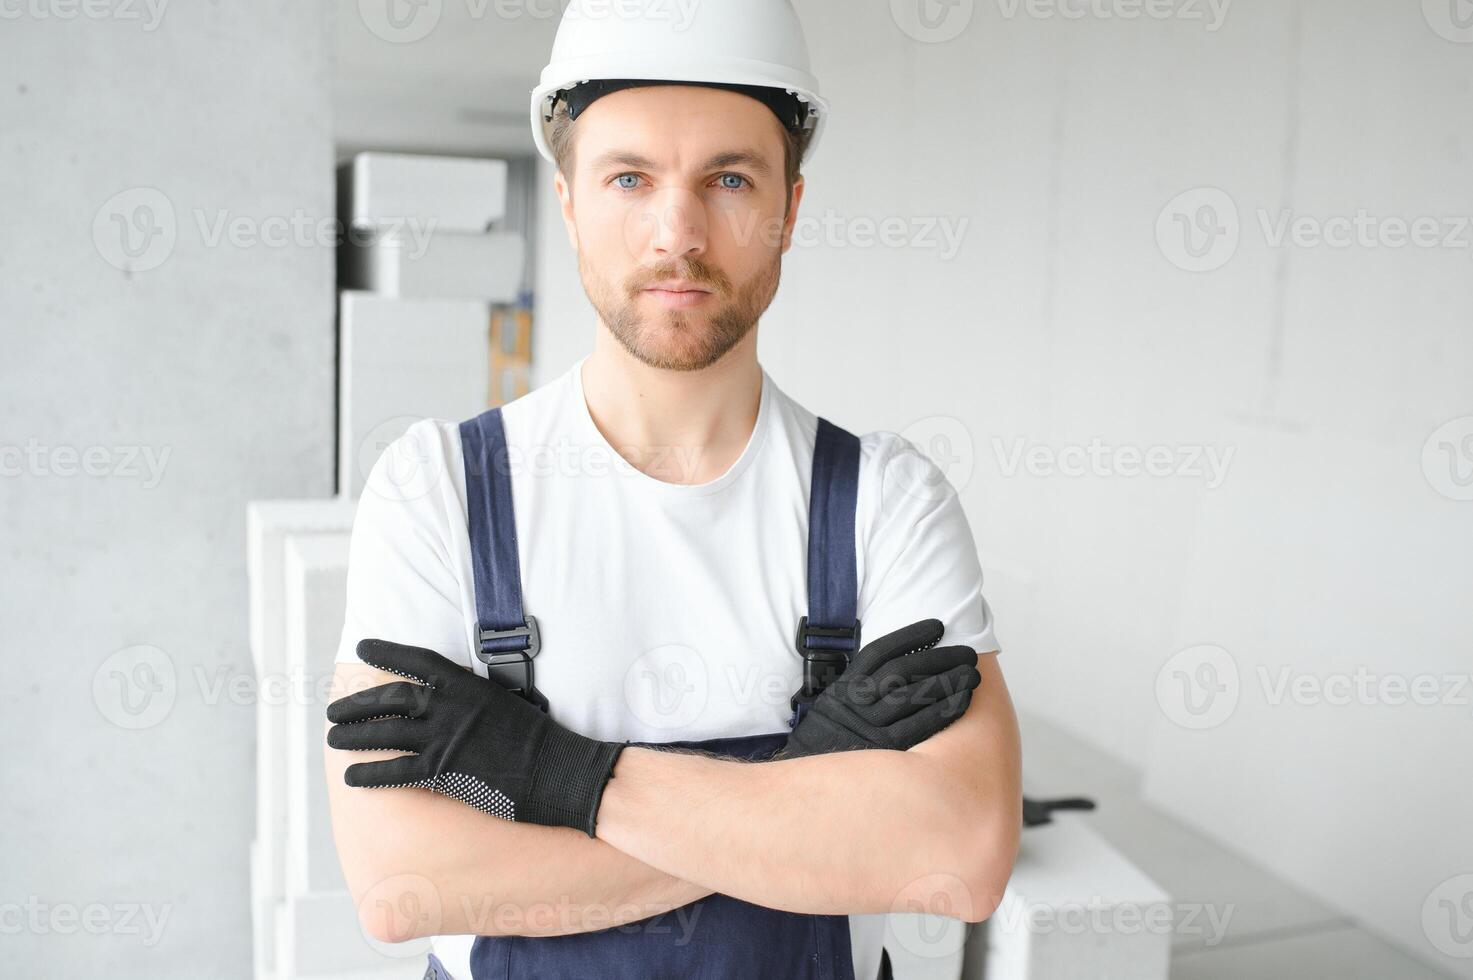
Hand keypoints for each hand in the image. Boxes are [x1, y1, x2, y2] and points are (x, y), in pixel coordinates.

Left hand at [326, 639, 623, 836]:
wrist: (560, 769)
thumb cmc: (541, 740)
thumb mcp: (509, 703)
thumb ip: (477, 700)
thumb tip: (457, 702)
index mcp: (468, 685)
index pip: (418, 661)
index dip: (387, 652)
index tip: (363, 648)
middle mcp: (451, 706)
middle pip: (390, 698)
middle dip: (356, 703)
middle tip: (332, 710)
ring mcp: (445, 738)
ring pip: (384, 732)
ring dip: (353, 735)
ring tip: (332, 739)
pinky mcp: (444, 770)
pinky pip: (395, 770)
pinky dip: (369, 772)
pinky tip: (351, 776)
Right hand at [777, 619, 979, 759]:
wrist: (816, 772)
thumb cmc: (834, 735)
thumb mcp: (836, 700)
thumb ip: (861, 680)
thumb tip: (904, 657)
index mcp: (845, 685)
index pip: (882, 652)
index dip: (912, 636)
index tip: (938, 626)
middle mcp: (856, 702)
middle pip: (904, 671)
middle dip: (940, 658)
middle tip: (967, 652)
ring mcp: (872, 726)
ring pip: (915, 696)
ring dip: (948, 681)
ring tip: (972, 673)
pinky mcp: (888, 750)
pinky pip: (922, 725)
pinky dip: (945, 710)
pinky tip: (963, 699)